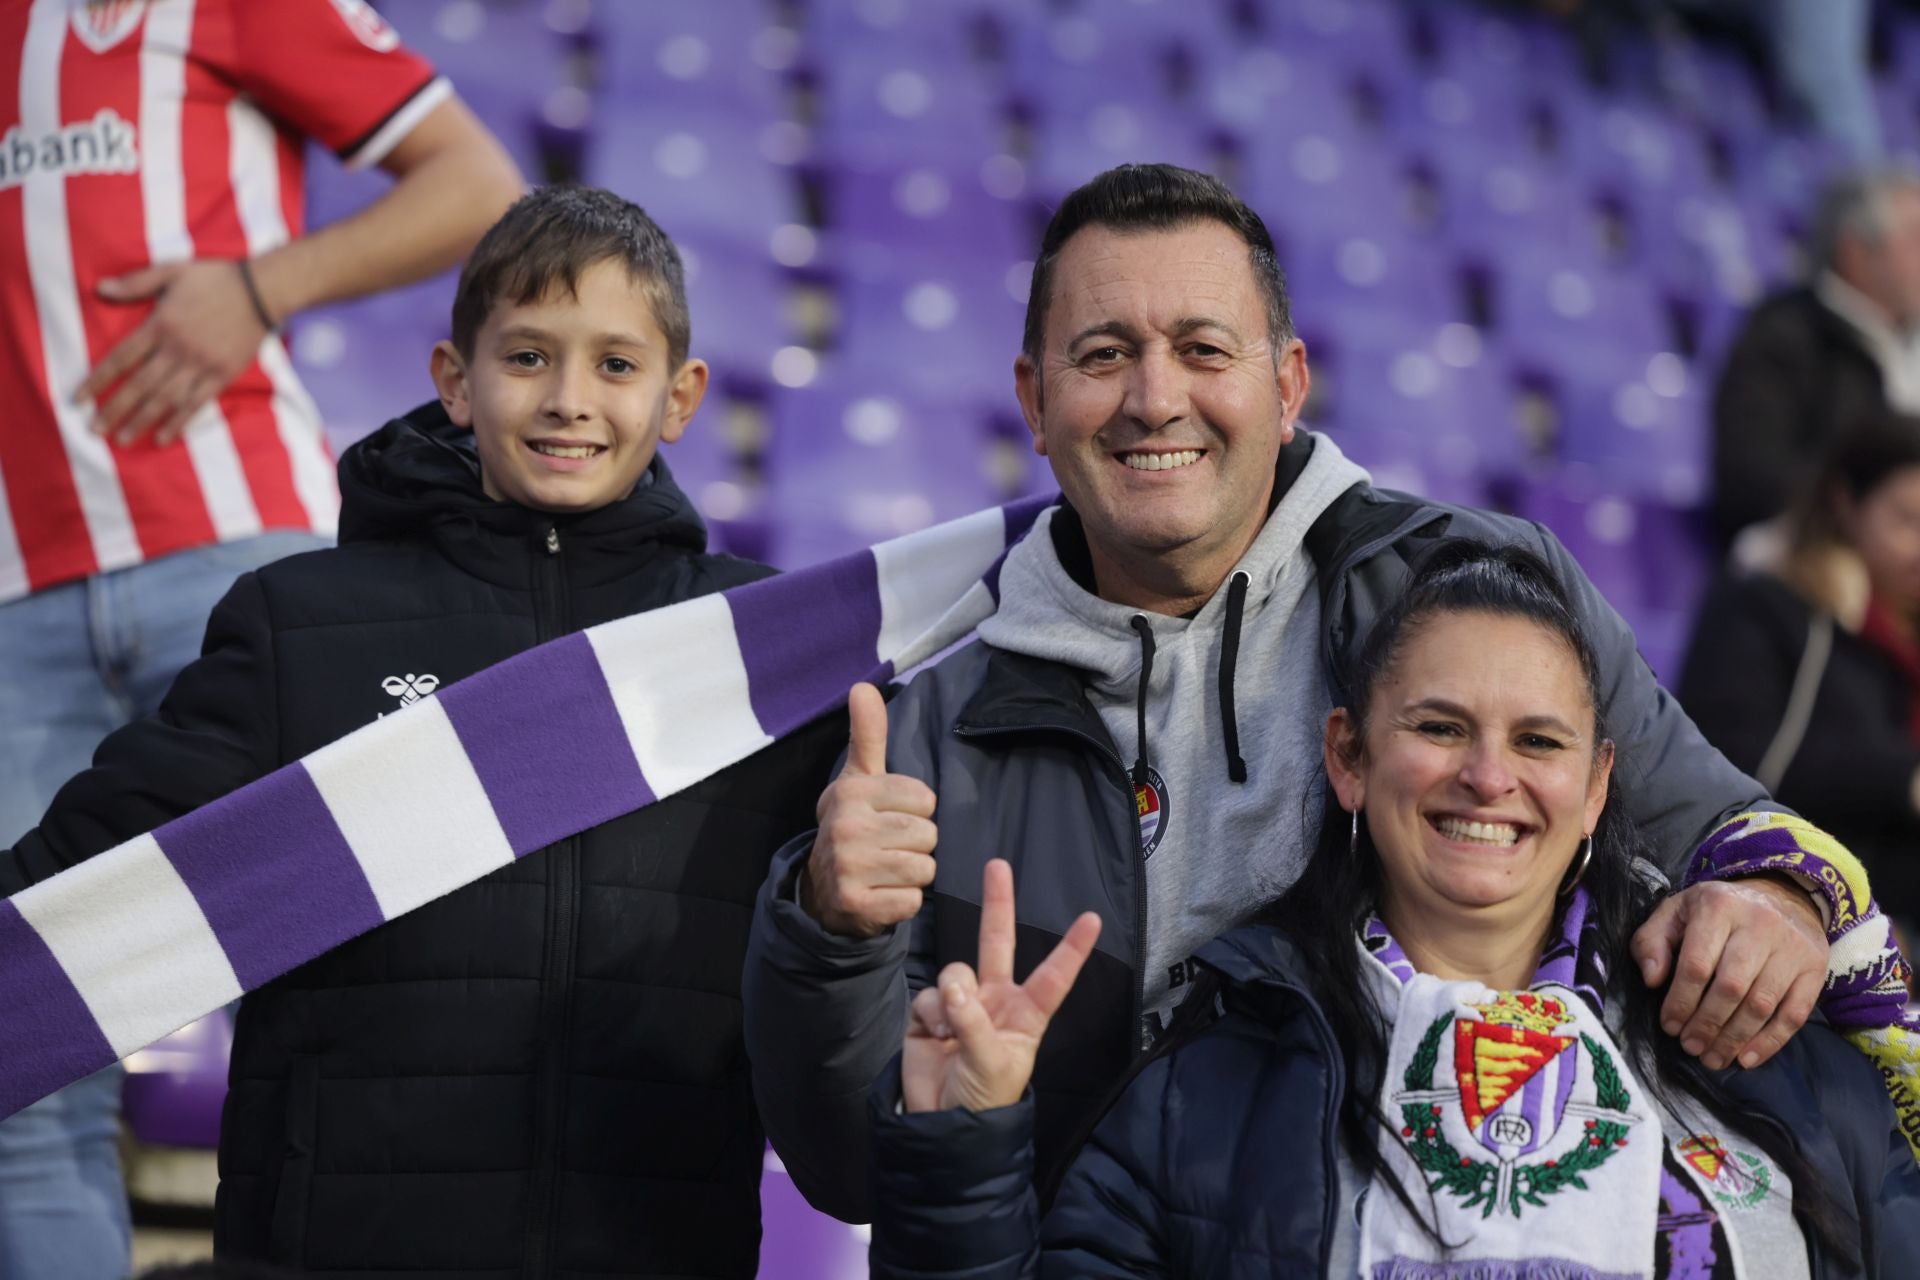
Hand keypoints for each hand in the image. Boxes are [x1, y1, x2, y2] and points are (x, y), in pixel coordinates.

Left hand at [77, 260, 270, 446]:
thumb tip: (100, 289)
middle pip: (140, 385)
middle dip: (115, 409)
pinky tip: (164, 436)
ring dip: (142, 420)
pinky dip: (179, 421)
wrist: (261, 291)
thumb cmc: (215, 278)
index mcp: (161, 325)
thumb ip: (136, 283)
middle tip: (94, 430)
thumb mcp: (171, 271)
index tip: (79, 399)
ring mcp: (201, 364)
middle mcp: (178, 349)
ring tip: (123, 439)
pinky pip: (197, 403)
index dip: (98, 380)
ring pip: (166, 398)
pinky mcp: (222, 374)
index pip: (121, 358)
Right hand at [801, 682, 938, 937]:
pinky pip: (912, 901)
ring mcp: (848, 868)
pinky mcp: (856, 905)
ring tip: (887, 871)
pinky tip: (883, 895)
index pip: (926, 799)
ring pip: (924, 868)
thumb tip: (862, 686)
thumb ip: (867, 735)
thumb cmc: (854, 826)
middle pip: (928, 834)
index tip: (891, 819)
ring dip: (913, 875)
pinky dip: (903, 903)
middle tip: (889, 849)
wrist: (821, 892)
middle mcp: (846, 827)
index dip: (917, 812)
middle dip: (918, 845)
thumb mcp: (859, 779)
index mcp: (851, 792)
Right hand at [902, 859, 1101, 1112]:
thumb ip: (974, 1022)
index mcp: (1026, 1014)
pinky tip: (932, 1037)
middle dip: (998, 903)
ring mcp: (962, 1001)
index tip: (1093, 919)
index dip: (1072, 949)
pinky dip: (929, 1015)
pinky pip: (929, 995)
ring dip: (951, 998)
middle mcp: (996, 999)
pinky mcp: (930, 1010)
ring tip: (950, 1034)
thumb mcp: (993, 1065)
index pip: (1054, 976)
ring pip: (956, 972)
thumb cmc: (984, 1099)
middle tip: (998, 865)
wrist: (940, 1123)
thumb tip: (952, 986)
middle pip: (997, 942)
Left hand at [1631, 876, 1825, 1069]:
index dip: (1681, 1001)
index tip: (1669, 1026)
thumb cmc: (1716, 911)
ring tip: (1713, 1058)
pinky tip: (1746, 1059)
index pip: (1697, 964)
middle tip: (1690, 1046)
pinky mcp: (1815, 968)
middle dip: (1706, 1024)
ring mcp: (1792, 947)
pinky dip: (1770, 1042)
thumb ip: (1651, 942)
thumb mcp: (1675, 912)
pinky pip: (1794, 1014)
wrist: (1781, 895)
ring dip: (1734, 1039)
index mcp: (1718, 907)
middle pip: (1731, 988)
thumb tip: (1651, 980)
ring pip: (1761, 1004)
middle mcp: (1759, 925)